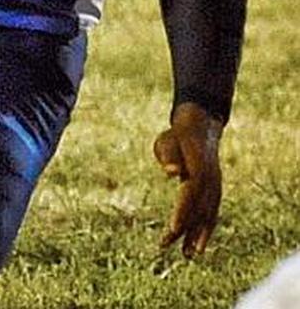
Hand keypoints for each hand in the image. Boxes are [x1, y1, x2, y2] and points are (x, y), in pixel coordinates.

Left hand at [153, 102, 223, 256]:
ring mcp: (215, 186)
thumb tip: (171, 172)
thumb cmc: (177, 135)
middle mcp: (210, 180)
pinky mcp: (214, 190)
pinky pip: (211, 212)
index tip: (172, 229)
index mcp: (198, 168)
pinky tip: (198, 244)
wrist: (200, 127)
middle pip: (199, 208)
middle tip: (167, 246)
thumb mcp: (167, 141)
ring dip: (198, 235)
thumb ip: (168, 155)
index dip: (182, 211)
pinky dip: (206, 229)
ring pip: (209, 214)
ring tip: (188, 255)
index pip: (190, 194)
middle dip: (185, 229)